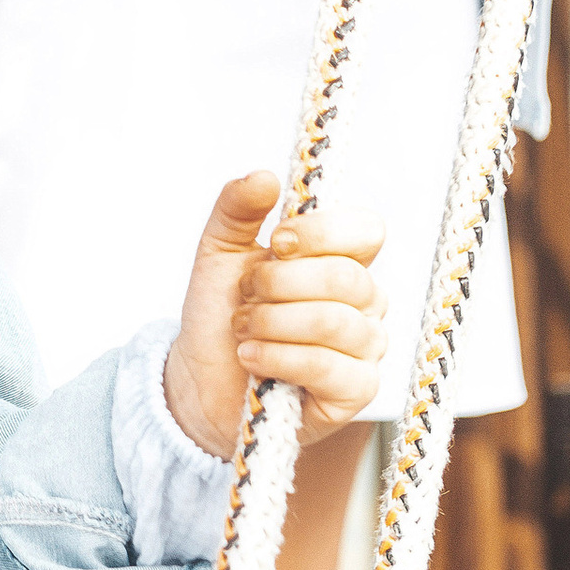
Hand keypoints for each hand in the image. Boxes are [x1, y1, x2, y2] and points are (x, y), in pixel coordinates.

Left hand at [163, 173, 385, 460]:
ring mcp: (366, 348)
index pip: (367, 230)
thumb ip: (238, 208)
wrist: (201, 378)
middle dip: (278, 283)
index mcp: (341, 259)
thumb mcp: (220, 250)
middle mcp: (365, 302)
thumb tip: (265, 177)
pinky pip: (328, 366)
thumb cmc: (221, 313)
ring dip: (270, 322)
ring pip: (333, 321)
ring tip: (242, 328)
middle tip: (244, 296)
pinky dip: (277, 356)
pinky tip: (250, 356)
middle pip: (345, 277)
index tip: (275, 243)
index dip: (322, 233)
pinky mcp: (356, 391)